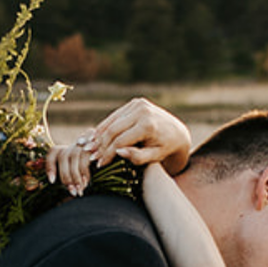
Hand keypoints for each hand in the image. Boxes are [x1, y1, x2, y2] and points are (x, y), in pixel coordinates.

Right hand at [50, 99, 192, 195]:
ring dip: (99, 135)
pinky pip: (115, 116)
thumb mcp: (155, 156)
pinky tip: (97, 138)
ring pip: (112, 121)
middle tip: (90, 157)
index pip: (120, 140)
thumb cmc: (166, 149)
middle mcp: (143, 111)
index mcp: (148, 125)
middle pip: (113, 129)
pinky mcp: (135, 102)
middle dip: (100, 144)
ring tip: (90, 149)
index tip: (99, 164)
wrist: (178, 132)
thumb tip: (119, 152)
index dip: (107, 153)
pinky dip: (105, 126)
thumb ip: (138, 157)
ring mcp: (138, 104)